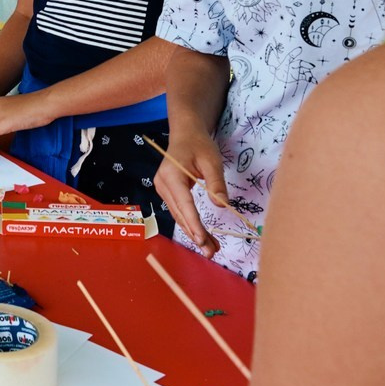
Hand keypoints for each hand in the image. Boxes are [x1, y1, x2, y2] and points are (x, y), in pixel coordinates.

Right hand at [153, 123, 234, 256]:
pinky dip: (191, 223)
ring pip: (179, 216)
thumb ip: (216, 183)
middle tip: (211, 251)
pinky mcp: (168, 193)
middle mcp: (163, 185)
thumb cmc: (199, 144)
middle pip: (180, 214)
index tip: (202, 240)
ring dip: (194, 232)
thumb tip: (221, 206)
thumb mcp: (212, 161)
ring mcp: (163, 189)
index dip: (194, 223)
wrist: (185, 134)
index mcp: (171, 175)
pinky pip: (180, 211)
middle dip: (196, 234)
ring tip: (211, 248)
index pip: (184, 204)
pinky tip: (203, 235)